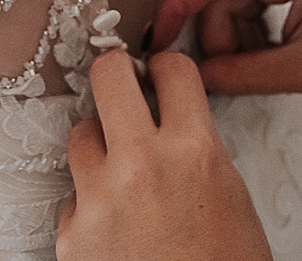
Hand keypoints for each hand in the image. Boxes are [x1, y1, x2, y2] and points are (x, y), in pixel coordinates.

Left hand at [58, 51, 271, 260]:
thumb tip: (175, 125)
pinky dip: (86, 205)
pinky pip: (70, 197)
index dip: (166, 68)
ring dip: (98, 145)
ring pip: (81, 134)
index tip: (161, 74)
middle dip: (115, 74)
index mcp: (196, 152)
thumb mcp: (232, 201)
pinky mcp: (72, 234)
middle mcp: (144, 164)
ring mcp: (101, 198)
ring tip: (118, 171)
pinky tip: (111, 226)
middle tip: (121, 84)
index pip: (173, 69)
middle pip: (109, 76)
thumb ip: (200, 153)